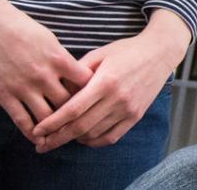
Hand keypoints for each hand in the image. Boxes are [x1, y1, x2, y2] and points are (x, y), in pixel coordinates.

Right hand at [0, 3, 93, 144]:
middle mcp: (43, 75)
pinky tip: (37, 138)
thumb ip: (62, 59)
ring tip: (60, 135)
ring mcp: (23, 87)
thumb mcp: (48, 38)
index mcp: (58, 59)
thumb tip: (76, 77)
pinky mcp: (4, 95)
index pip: (85, 84)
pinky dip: (32, 133)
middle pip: (68, 104)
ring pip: (47, 117)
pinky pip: (21, 121)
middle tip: (79, 122)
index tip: (91, 98)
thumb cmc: (19, 26)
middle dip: (75, 114)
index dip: (90, 93)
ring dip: (55, 128)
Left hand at [31, 10, 188, 151]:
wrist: (159, 54)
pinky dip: (94, 141)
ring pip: (94, 134)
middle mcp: (117, 99)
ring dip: (74, 139)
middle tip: (41, 144)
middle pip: (81, 127)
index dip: (52, 123)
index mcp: (105, 81)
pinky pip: (111, 137)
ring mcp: (128, 110)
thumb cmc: (125, 51)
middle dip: (57, 138)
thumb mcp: (99, 54)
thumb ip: (77, 73)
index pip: (73, 109)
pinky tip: (83, 138)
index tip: (37, 130)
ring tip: (60, 138)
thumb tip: (55, 91)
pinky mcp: (136, 117)